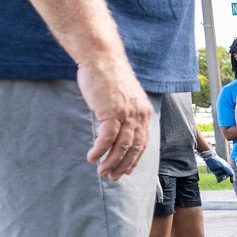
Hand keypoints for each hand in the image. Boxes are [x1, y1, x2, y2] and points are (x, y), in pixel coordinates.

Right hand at [76, 53, 152, 179]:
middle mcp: (139, 115)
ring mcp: (127, 114)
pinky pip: (107, 138)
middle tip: (113, 177)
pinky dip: (100, 150)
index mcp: (144, 112)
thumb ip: (124, 111)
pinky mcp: (112, 112)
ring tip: (102, 172)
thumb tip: (117, 126)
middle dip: (123, 165)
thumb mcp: (123, 96)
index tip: (127, 170)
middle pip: (134, 148)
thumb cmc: (108, 76)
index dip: (135, 158)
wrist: (101, 58)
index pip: (143, 142)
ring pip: (121, 146)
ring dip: (111, 162)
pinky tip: (92, 158)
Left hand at [202, 151, 232, 181]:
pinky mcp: (216, 173)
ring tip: (218, 177)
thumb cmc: (217, 161)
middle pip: (226, 176)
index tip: (232, 182)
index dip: (232, 178)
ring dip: (221, 178)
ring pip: (222, 178)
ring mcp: (220, 172)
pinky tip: (218, 180)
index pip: (231, 173)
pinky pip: (218, 178)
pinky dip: (218, 179)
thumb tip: (232, 174)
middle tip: (222, 177)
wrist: (209, 158)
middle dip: (224, 177)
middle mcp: (224, 170)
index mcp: (228, 167)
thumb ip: (228, 170)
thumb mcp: (223, 165)